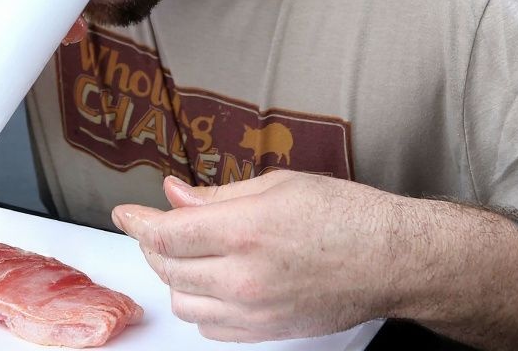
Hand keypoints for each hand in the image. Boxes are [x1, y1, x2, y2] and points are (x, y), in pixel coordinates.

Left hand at [112, 171, 407, 341]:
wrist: (391, 260)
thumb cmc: (346, 215)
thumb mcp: (278, 185)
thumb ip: (218, 195)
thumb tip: (175, 194)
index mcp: (245, 230)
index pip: (166, 234)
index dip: (137, 222)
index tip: (126, 213)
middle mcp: (244, 277)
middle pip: (167, 268)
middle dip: (152, 245)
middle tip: (155, 226)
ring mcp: (254, 311)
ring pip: (182, 301)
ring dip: (174, 276)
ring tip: (186, 253)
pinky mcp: (266, 332)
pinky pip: (210, 326)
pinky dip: (199, 304)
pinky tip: (210, 283)